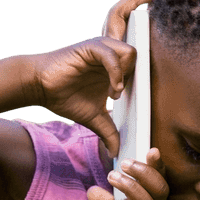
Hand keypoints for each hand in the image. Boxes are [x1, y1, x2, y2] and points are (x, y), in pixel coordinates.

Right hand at [30, 0, 156, 157]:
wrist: (40, 87)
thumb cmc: (65, 96)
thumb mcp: (94, 119)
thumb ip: (108, 132)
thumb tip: (117, 152)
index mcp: (115, 68)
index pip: (140, 59)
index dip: (153, 55)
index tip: (160, 53)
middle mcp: (112, 55)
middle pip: (141, 52)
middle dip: (143, 70)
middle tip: (128, 94)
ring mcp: (102, 49)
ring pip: (130, 52)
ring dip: (126, 76)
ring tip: (116, 94)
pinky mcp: (91, 47)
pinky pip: (111, 56)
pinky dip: (115, 74)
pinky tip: (113, 91)